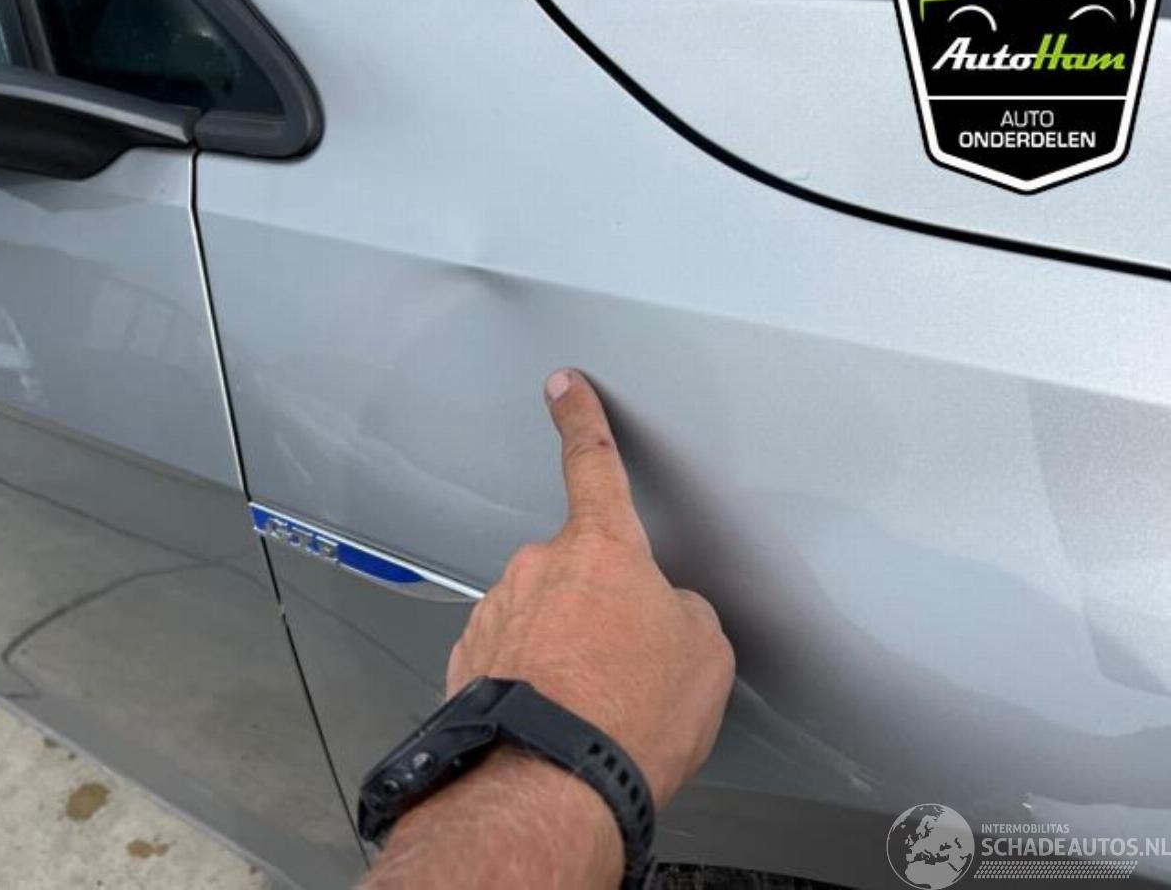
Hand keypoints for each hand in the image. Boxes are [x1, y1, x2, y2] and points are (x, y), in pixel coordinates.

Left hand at [447, 368, 734, 807]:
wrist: (551, 786)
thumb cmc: (629, 717)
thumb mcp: (704, 655)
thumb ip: (683, 611)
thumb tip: (662, 616)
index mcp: (602, 549)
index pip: (594, 463)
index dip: (582, 419)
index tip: (565, 387)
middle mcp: (540, 568)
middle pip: (578, 568)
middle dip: (600, 605)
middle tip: (626, 664)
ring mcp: (498, 613)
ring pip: (543, 616)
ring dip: (566, 648)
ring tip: (594, 705)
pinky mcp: (469, 660)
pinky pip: (513, 656)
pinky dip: (534, 680)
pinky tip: (556, 717)